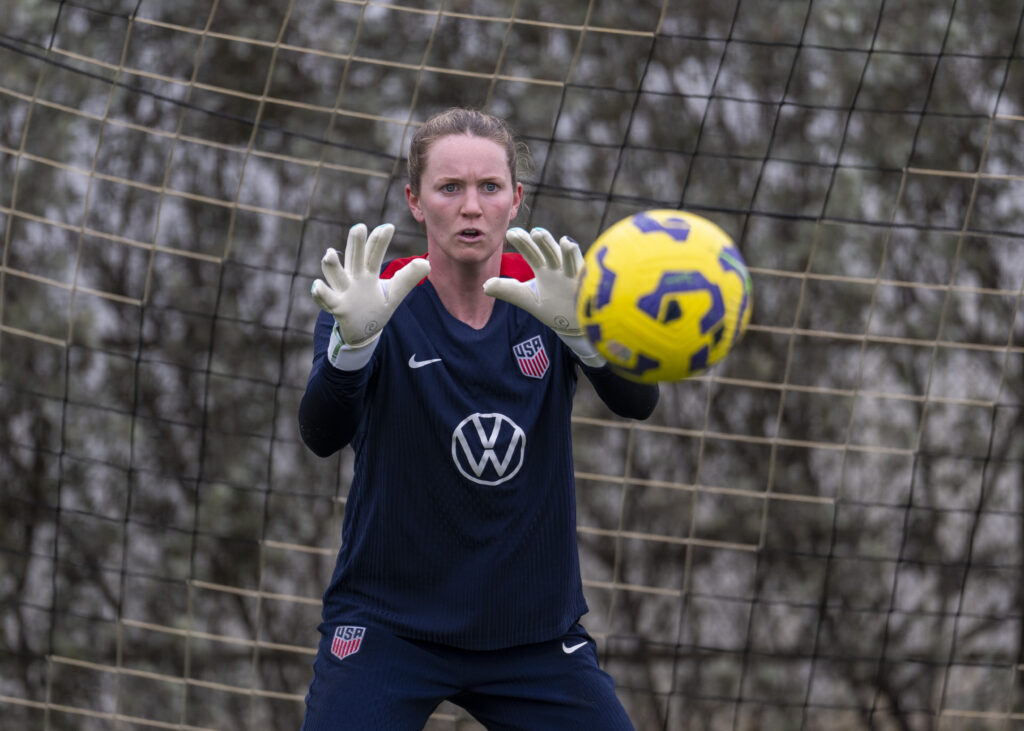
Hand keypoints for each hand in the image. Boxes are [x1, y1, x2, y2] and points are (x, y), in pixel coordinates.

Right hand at [311, 223, 429, 346]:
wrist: (362, 331)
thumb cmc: (376, 307)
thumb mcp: (394, 292)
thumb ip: (408, 278)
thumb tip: (427, 263)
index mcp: (368, 272)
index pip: (373, 253)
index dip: (379, 241)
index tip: (389, 227)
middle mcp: (353, 278)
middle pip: (354, 257)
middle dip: (355, 243)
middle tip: (359, 227)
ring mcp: (343, 291)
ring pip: (335, 275)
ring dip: (332, 265)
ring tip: (329, 253)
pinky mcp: (337, 307)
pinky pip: (327, 299)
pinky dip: (320, 294)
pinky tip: (317, 286)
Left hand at [484, 227, 605, 366]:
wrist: (574, 325)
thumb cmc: (551, 308)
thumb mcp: (527, 299)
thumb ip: (508, 291)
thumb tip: (484, 285)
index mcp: (544, 268)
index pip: (531, 253)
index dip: (523, 243)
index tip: (511, 233)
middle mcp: (558, 267)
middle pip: (547, 251)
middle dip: (539, 241)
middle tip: (529, 230)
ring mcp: (572, 274)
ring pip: (564, 256)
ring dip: (554, 246)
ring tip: (542, 234)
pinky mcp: (584, 284)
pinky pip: (580, 268)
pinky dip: (574, 256)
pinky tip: (568, 243)